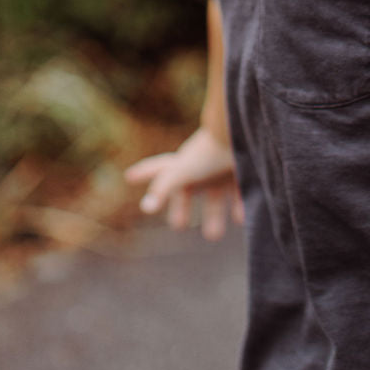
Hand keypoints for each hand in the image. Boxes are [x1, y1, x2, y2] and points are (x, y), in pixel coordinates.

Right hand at [125, 126, 243, 240]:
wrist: (241, 134)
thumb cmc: (208, 153)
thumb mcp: (181, 171)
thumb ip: (162, 188)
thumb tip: (145, 207)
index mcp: (182, 165)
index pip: (159, 171)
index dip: (144, 173)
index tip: (129, 176)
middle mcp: (200, 166)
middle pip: (187, 190)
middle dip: (181, 207)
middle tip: (177, 225)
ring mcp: (221, 168)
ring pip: (214, 196)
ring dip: (213, 215)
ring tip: (213, 235)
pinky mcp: (241, 171)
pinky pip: (238, 192)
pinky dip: (238, 206)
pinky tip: (241, 219)